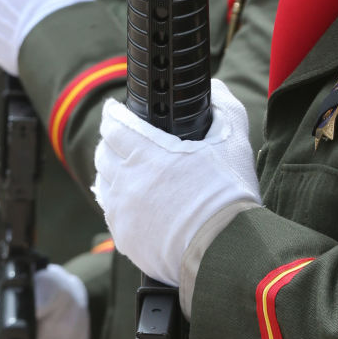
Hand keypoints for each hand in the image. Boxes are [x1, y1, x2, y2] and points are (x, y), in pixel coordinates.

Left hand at [92, 79, 260, 293]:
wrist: (227, 250)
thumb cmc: (229, 195)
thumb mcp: (233, 140)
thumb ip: (223, 107)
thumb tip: (216, 89)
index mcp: (147, 153)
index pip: (114, 126)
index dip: (114, 115)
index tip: (116, 111)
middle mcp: (128, 181)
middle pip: (103, 154)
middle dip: (111, 143)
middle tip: (123, 140)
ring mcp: (123, 212)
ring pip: (104, 184)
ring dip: (111, 173)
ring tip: (125, 171)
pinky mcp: (126, 239)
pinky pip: (111, 214)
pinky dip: (118, 204)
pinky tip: (131, 202)